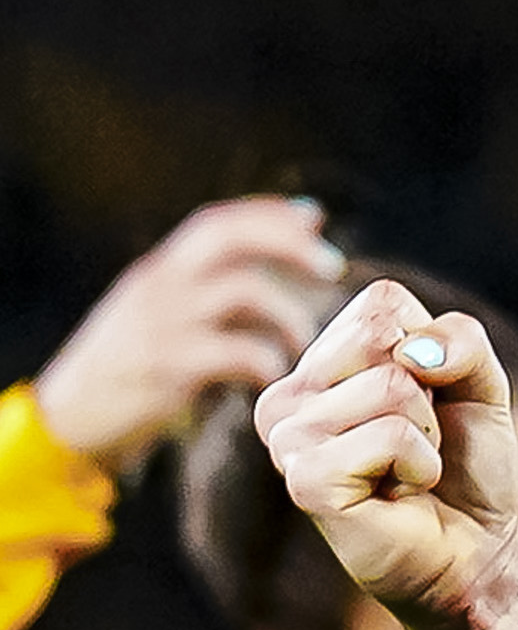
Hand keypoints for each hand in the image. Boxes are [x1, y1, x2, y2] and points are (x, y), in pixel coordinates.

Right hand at [33, 195, 339, 471]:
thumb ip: (208, 290)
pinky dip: (267, 360)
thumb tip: (275, 267)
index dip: (268, 214)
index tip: (314, 217)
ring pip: (243, 291)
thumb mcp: (161, 315)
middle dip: (289, 244)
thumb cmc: (133, 365)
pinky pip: (237, 350)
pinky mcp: (168, 366)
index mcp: (158, 271)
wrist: (71, 416)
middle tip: (334, 268)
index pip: (215, 222)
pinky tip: (271, 374)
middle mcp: (158, 286)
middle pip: (227, 237)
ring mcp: (161, 323)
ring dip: (289, 315)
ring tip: (301, 342)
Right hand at [255, 280, 517, 629]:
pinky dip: (421, 465)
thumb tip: (413, 352)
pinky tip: (400, 494)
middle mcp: (288, 396)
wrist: (473, 549)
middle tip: (417, 443)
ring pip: (392, 386)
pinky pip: (389, 436)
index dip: (434, 351)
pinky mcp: (304, 479)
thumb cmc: (465, 467)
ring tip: (407, 471)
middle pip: (384, 337)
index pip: (382, 303)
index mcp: (320, 363)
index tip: (430, 402)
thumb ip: (461, 341)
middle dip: (431, 392)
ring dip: (427, 435)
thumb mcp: (481, 386)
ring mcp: (287, 438)